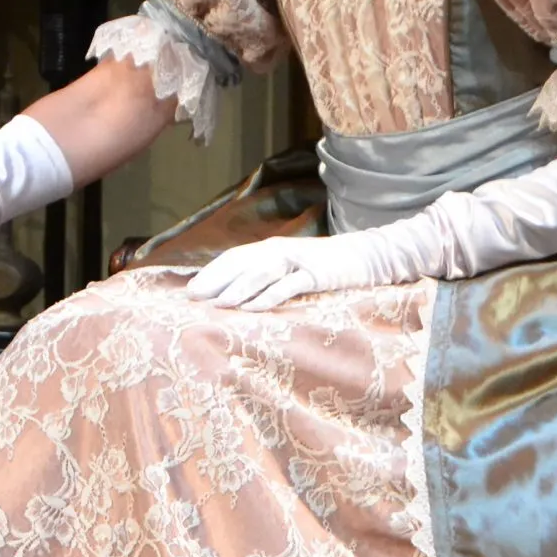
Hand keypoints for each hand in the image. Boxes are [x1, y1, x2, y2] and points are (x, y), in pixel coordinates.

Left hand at [185, 233, 384, 309]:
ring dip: (236, 289)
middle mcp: (278, 250)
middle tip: (193, 299)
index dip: (210, 273)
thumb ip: (269, 275)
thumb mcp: (293, 267)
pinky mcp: (315, 274)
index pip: (233, 258)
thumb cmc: (325, 265)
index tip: (190, 291)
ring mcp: (297, 261)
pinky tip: (252, 309)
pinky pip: (287, 285)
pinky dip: (268, 297)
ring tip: (217, 305)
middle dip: (215, 281)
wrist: (367, 255)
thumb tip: (238, 293)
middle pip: (240, 264)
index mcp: (270, 248)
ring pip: (259, 273)